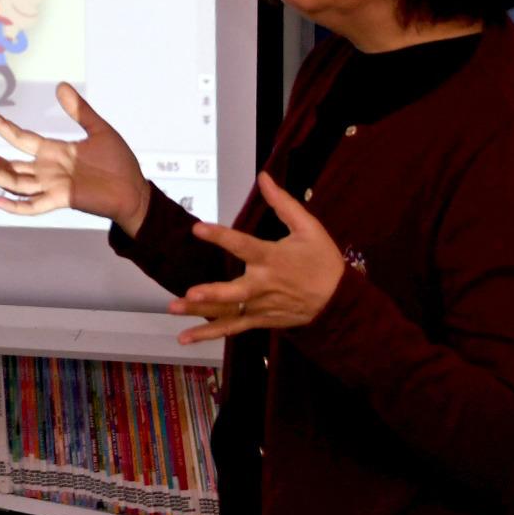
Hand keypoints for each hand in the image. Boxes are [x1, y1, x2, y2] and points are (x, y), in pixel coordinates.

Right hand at [0, 82, 151, 233]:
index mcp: (54, 151)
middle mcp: (48, 169)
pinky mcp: (62, 199)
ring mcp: (53, 185)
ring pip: (15, 181)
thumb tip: (61, 86)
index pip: (20, 138)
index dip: (1, 126)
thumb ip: (79, 111)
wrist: (135, 190)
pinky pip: (33, 205)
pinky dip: (15, 206)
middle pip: (10, 163)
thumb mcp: (99, 130)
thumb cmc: (119, 163)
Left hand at [169, 172, 347, 342]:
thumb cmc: (323, 261)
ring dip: (200, 315)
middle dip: (212, 293)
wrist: (340, 302)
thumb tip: (263, 177)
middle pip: (236, 292)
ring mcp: (261, 307)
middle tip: (189, 294)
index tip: (197, 229)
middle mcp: (264, 285)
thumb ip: (283, 203)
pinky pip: (233, 328)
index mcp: (273, 259)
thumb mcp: (309, 227)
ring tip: (173, 310)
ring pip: (228, 312)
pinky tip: (185, 337)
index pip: (243, 246)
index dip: (221, 236)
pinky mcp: (261, 320)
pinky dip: (209, 333)